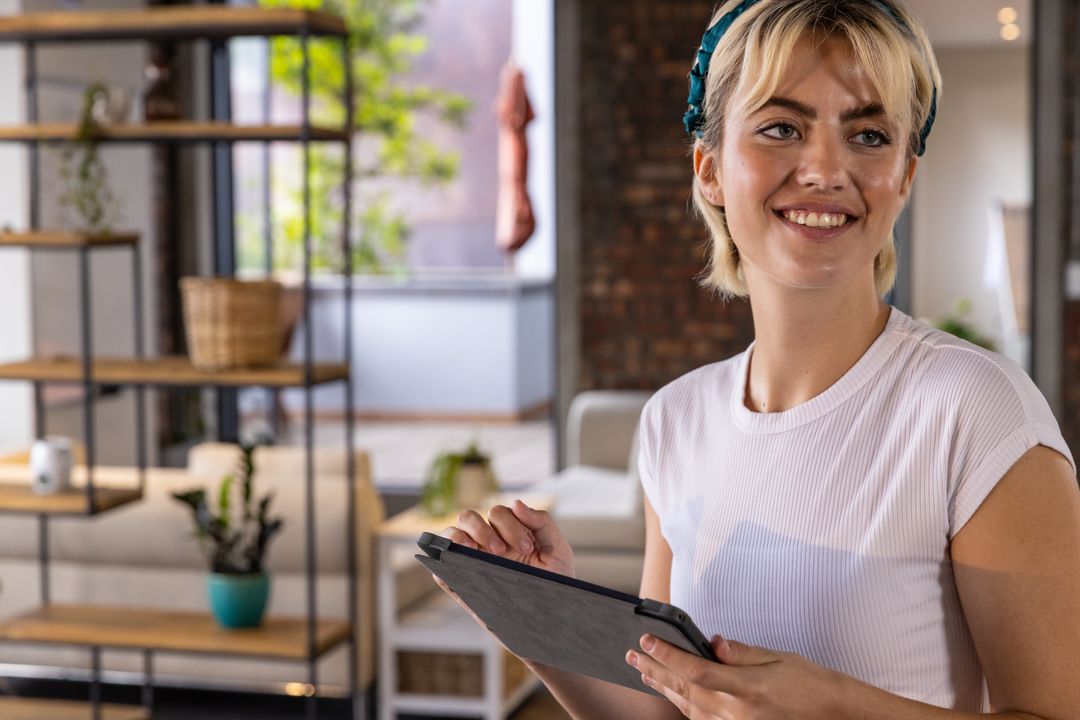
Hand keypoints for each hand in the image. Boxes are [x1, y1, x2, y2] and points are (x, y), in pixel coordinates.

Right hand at [443, 499, 574, 576]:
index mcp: (508, 533)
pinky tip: (455, 564)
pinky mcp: (463, 585)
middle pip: (469, 518)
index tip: (526, 547)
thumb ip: (542, 522)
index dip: (510, 525)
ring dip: (459, 537)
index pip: (497, 513)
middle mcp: (488, 544)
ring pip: (451, 534)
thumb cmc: (555, 583)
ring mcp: (474, 562)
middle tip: (500, 550)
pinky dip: (441, 560)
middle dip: (483, 530)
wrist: (550, 618)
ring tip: (474, 550)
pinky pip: (441, 567)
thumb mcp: (557, 551)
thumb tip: (516, 504)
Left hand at [625, 633, 846, 719]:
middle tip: (632, 655)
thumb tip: (712, 641)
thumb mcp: (779, 658)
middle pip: (685, 690)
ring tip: (644, 672)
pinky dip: (683, 705)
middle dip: (655, 670)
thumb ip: (741, 652)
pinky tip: (672, 693)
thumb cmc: (811, 683)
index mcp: (748, 689)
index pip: (696, 670)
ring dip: (664, 688)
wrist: (835, 715)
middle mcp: (738, 713)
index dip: (667, 655)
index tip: (647, 640)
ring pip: (689, 708)